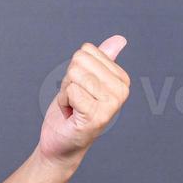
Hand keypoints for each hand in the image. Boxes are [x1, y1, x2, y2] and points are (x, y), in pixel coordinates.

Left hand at [38, 35, 129, 167]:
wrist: (61, 143)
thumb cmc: (72, 111)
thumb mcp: (86, 80)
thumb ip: (102, 59)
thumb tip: (120, 39)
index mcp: (122, 79)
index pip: (86, 51)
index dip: (74, 69)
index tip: (80, 89)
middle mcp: (121, 91)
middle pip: (79, 61)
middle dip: (68, 80)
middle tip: (74, 100)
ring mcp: (111, 104)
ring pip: (74, 75)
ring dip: (65, 92)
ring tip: (73, 107)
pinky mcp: (97, 116)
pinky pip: (70, 91)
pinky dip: (63, 102)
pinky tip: (71, 115)